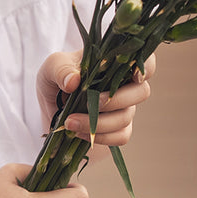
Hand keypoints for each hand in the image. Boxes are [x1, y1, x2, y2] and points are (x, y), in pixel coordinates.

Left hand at [36, 50, 156, 156]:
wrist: (50, 108)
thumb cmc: (56, 79)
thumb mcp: (51, 67)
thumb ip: (61, 69)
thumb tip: (74, 81)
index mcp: (115, 62)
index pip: (145, 60)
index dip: (146, 68)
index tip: (134, 75)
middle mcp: (125, 85)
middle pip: (141, 92)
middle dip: (116, 100)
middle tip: (89, 103)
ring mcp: (124, 108)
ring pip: (126, 118)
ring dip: (99, 122)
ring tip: (70, 122)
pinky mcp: (117, 129)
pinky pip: (121, 136)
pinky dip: (101, 137)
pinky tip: (79, 133)